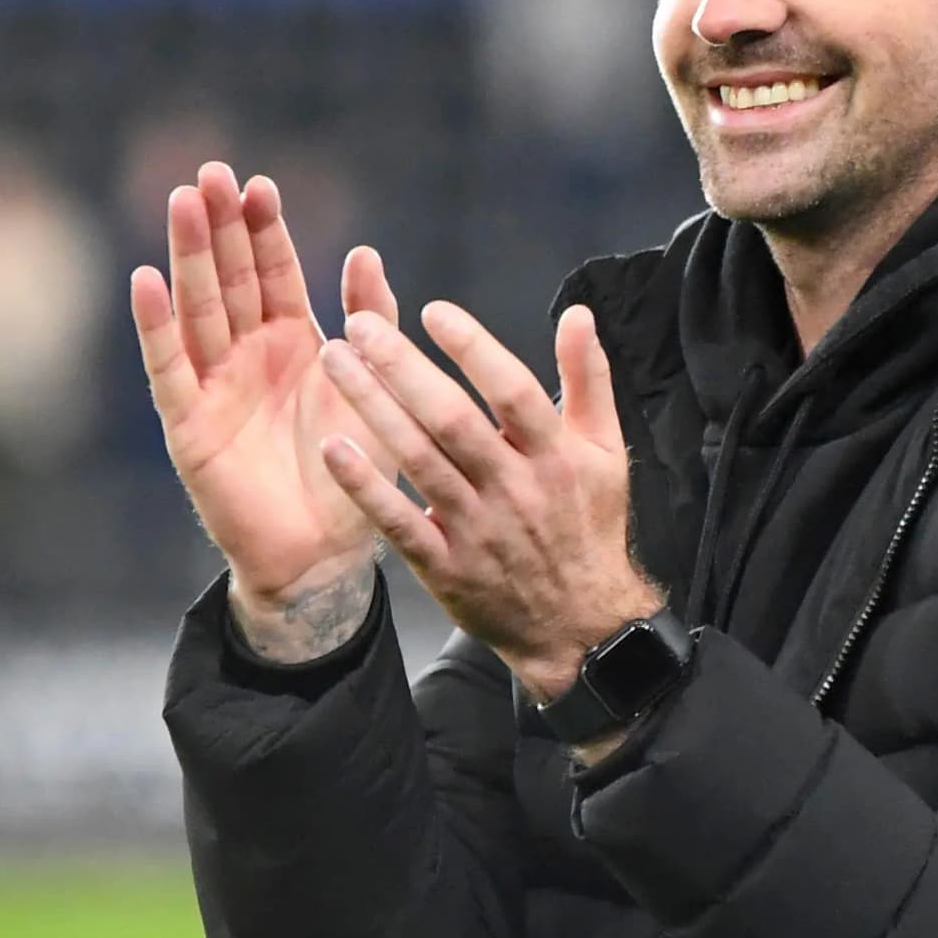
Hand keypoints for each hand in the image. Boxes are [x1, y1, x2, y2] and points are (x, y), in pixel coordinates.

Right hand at [129, 162, 397, 649]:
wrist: (326, 555)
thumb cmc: (354, 474)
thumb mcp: (377, 390)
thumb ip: (374, 324)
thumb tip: (366, 252)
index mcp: (295, 343)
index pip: (274, 271)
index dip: (265, 229)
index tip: (259, 182)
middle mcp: (249, 356)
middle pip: (229, 278)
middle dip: (220, 226)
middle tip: (211, 172)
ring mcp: (214, 386)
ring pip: (197, 309)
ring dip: (187, 257)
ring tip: (181, 203)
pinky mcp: (189, 426)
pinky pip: (169, 370)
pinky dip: (155, 327)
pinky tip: (145, 280)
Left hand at [316, 297, 660, 702]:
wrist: (579, 626)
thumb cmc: (588, 527)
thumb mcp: (605, 452)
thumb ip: (588, 379)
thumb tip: (576, 314)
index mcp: (555, 457)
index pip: (512, 391)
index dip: (473, 348)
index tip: (432, 311)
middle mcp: (515, 489)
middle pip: (452, 420)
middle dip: (401, 367)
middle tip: (358, 324)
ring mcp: (477, 530)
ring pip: (419, 461)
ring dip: (372, 407)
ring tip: (334, 361)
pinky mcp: (445, 567)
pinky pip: (399, 523)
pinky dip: (365, 487)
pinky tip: (333, 448)